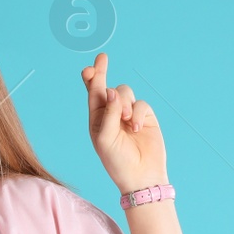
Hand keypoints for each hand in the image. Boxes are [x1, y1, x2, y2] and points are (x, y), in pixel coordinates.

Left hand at [80, 52, 167, 191]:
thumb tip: (112, 90)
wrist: (141, 176)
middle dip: (102, 72)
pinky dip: (137, 112)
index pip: (93, 94)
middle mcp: (112, 113)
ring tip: (124, 119)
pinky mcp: (145, 116)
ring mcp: (129, 114)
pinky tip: (135, 126)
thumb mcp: (105, 138)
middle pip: (108, 86)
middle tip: (101, 58)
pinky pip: (141, 103)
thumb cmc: (117, 160)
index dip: (91, 78)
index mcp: (97, 118)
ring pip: (125, 92)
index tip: (89, 68)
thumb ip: (108, 113)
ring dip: (123, 102)